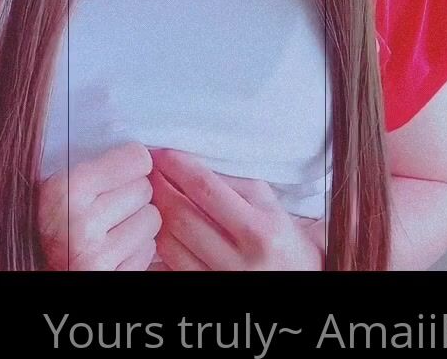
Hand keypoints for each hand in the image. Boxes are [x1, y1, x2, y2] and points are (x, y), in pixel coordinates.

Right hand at [37, 142, 161, 269]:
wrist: (39, 265)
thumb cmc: (54, 224)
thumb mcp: (58, 187)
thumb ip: (92, 164)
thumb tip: (140, 148)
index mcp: (64, 190)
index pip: (135, 159)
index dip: (132, 163)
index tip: (123, 169)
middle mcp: (79, 224)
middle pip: (144, 188)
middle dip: (133, 194)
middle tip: (111, 203)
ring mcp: (96, 255)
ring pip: (151, 218)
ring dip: (138, 222)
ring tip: (113, 226)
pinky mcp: (110, 275)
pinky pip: (148, 250)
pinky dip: (137, 248)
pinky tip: (115, 248)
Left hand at [148, 148, 324, 270]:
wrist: (298, 283)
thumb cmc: (281, 238)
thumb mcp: (268, 204)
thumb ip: (233, 184)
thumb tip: (188, 164)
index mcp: (260, 230)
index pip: (206, 189)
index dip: (178, 167)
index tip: (162, 153)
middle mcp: (241, 261)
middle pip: (182, 217)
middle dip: (159, 188)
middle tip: (148, 171)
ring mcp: (221, 281)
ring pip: (169, 245)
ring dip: (154, 216)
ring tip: (150, 196)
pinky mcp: (205, 293)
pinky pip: (170, 267)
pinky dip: (159, 245)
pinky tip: (158, 227)